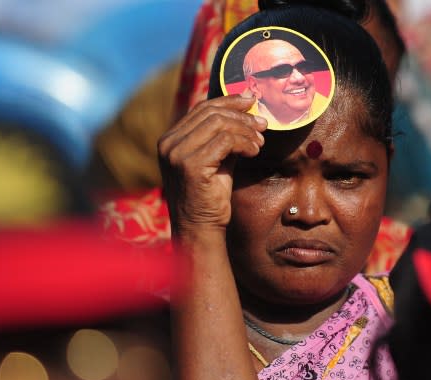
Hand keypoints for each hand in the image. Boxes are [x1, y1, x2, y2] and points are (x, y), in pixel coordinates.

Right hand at [158, 95, 266, 234]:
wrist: (200, 228)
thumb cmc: (211, 196)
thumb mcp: (217, 159)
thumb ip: (224, 136)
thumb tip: (247, 110)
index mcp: (170, 139)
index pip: (202, 108)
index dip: (229, 101)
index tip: (252, 101)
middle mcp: (168, 143)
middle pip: (211, 113)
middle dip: (241, 116)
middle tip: (262, 125)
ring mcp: (176, 153)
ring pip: (219, 124)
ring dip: (245, 130)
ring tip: (259, 142)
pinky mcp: (190, 165)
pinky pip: (224, 142)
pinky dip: (244, 143)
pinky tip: (254, 152)